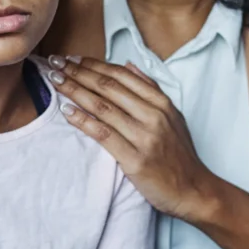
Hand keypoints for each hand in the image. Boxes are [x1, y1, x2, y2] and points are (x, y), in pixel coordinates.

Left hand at [47, 55, 215, 221]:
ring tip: (55, 81)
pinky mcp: (135, 159)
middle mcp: (153, 116)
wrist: (193, 190)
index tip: (72, 58)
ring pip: (102, 107)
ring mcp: (144, 137)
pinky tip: (66, 111)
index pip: (121, 76)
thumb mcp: (172, 115)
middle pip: (108, 87)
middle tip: (55, 63)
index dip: (94, 64)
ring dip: (74, 91)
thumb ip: (150, 88)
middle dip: (78, 72)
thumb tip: (128, 64)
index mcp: (161, 102)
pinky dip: (82, 120)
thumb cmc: (179, 154)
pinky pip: (103, 134)